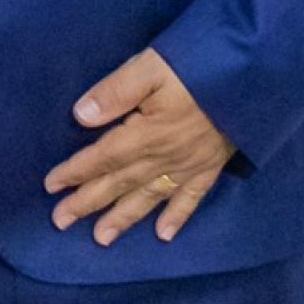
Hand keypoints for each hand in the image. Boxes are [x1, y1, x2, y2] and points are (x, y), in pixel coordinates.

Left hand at [43, 47, 233, 244]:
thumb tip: (80, 116)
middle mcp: (164, 157)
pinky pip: (191, 198)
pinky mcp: (211, 166)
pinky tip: (164, 234)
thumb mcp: (151, 67)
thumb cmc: (197, 65)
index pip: (102, 157)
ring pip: (149, 197)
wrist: (253, 77)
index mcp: (146, 134)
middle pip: (119, 183)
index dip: (75, 172)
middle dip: (88, 202)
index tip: (51, 186)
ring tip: (101, 238)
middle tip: (60, 222)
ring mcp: (189, 165)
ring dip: (123, 218)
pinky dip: (176, 217)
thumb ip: (115, 92)